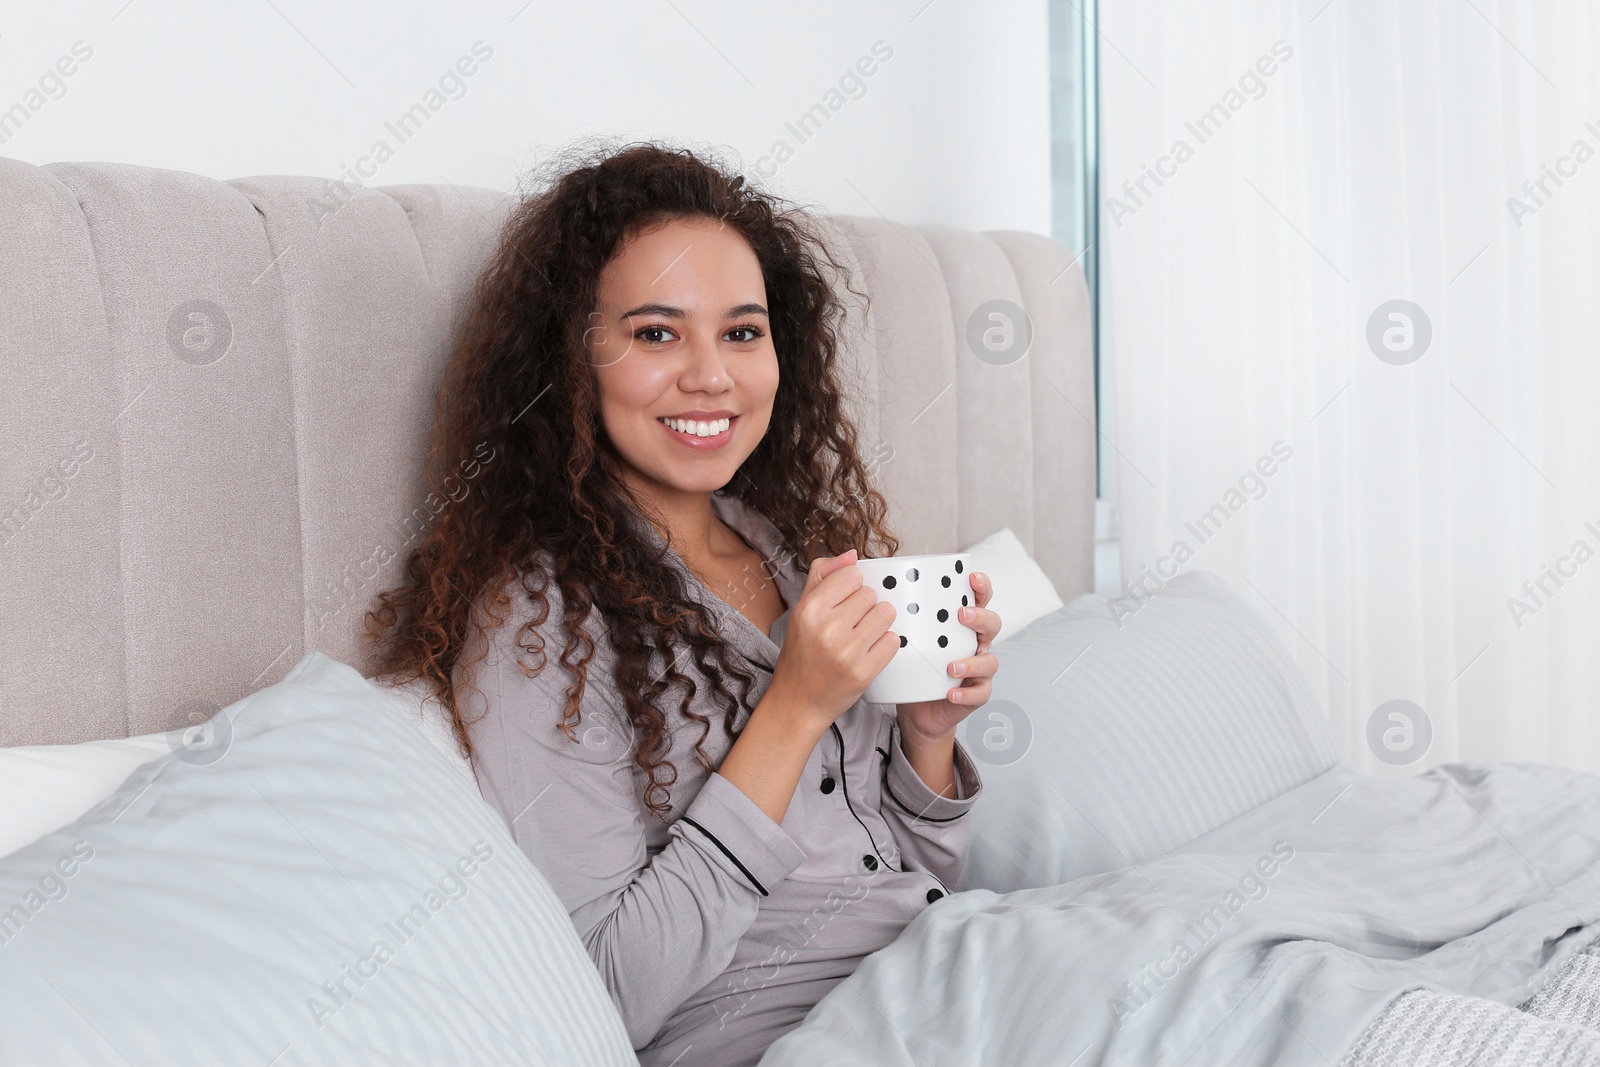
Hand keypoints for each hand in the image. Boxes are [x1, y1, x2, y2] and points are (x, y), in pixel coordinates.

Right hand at [766, 549, 899, 734]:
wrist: (798, 702)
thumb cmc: (800, 654)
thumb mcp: (801, 611)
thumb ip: (823, 576)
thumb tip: (851, 555)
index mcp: (809, 610)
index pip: (852, 575)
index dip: (852, 586)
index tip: (845, 601)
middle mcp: (827, 629)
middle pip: (871, 594)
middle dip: (866, 606)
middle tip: (851, 623)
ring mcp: (847, 652)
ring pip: (886, 614)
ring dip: (879, 622)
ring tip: (863, 635)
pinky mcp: (864, 672)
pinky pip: (893, 640)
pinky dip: (886, 643)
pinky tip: (870, 650)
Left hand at [896, 570, 1001, 742]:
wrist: (917, 708)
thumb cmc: (913, 667)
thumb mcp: (905, 639)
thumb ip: (898, 616)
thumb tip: (871, 588)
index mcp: (961, 625)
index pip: (979, 599)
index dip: (981, 586)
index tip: (971, 577)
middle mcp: (975, 643)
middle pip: (992, 624)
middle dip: (981, 617)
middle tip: (962, 614)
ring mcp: (978, 669)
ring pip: (990, 661)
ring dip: (972, 662)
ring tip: (951, 666)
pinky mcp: (976, 694)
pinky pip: (980, 692)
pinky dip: (967, 693)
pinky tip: (951, 693)